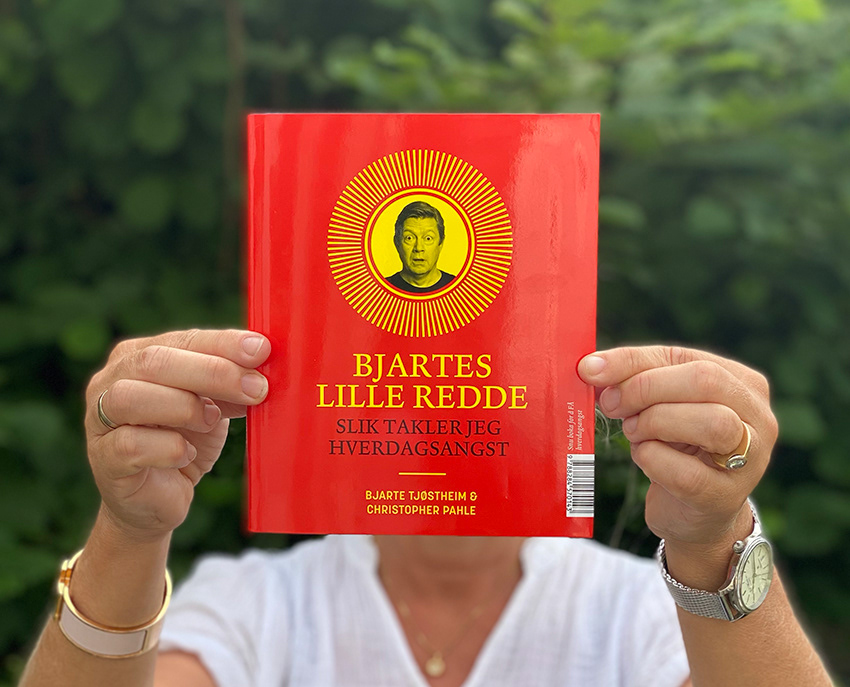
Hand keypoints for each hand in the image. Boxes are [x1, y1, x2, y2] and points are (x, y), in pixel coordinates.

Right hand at [84, 329, 269, 540]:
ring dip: (183, 406)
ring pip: (131, 398)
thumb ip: (228, 387)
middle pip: (154, 362)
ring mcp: (99, 420)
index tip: (261, 350)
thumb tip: (259, 375)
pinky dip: (168, 448)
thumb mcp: (212, 408)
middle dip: (212, 372)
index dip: (223, 343)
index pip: (184, 339)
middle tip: (255, 388)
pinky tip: (188, 454)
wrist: (157, 499)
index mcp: (139, 356)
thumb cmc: (185, 442)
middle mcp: (111, 380)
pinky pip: (130, 445)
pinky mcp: (103, 459)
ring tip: (211, 421)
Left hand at [578, 346, 777, 552]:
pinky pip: (687, 473)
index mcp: (741, 382)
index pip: (683, 357)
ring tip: (634, 432)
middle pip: (705, 381)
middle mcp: (757, 416)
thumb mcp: (658, 404)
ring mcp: (750, 459)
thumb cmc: (674, 448)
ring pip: (712, 422)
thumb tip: (592, 367)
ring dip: (655, 423)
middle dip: (646, 389)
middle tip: (611, 405)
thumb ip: (631, 379)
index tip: (591, 371)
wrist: (692, 513)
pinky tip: (645, 459)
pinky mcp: (726, 496)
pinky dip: (652, 460)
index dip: (632, 362)